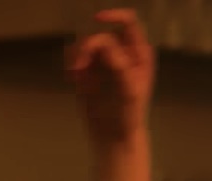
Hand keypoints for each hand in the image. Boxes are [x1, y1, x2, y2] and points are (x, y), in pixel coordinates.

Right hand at [66, 8, 154, 145]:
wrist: (112, 133)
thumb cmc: (128, 114)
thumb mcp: (128, 90)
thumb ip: (120, 65)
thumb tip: (106, 43)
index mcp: (139, 54)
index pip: (129, 23)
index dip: (114, 15)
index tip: (97, 19)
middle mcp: (122, 52)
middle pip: (101, 34)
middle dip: (88, 47)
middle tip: (80, 66)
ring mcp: (104, 60)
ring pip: (85, 43)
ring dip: (77, 56)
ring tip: (76, 75)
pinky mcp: (88, 68)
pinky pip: (74, 54)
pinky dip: (71, 63)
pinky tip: (74, 79)